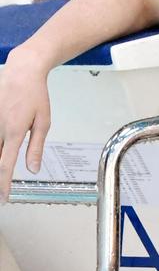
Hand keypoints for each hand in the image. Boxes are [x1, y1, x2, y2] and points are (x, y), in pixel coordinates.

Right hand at [0, 49, 51, 202]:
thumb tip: (33, 169)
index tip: (4, 198)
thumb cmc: (35, 95)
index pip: (5, 166)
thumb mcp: (43, 121)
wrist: (21, 72)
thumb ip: (36, 147)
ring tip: (1, 177)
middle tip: (1, 192)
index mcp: (15, 132)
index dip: (3, 184)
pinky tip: (1, 148)